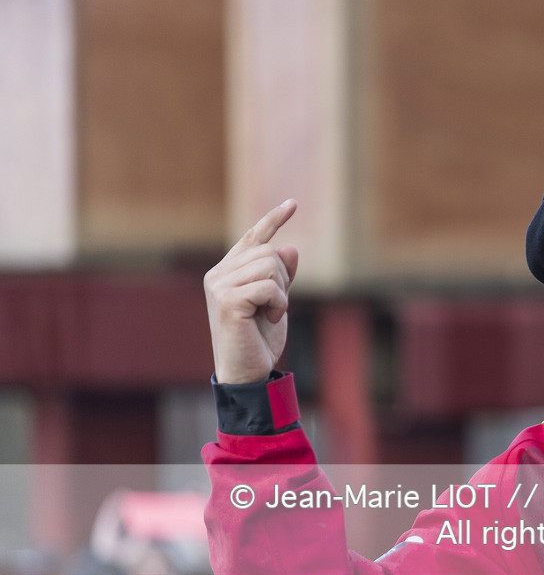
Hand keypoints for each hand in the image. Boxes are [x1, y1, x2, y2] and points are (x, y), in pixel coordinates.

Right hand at [204, 200, 300, 384]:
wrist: (248, 371)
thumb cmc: (259, 338)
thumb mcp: (276, 302)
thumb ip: (281, 276)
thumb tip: (289, 247)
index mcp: (228, 271)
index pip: (253, 238)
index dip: (273, 220)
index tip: (293, 203)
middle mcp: (218, 274)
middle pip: (270, 252)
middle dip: (284, 278)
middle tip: (275, 305)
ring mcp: (219, 286)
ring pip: (271, 266)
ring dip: (281, 293)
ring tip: (269, 313)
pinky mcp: (228, 300)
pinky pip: (269, 286)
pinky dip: (279, 303)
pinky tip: (268, 318)